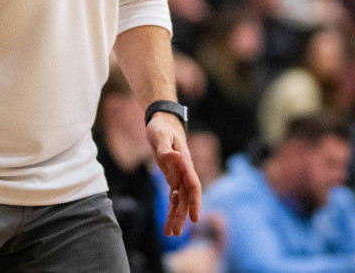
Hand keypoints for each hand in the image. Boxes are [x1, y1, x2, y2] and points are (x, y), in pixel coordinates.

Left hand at [147, 112, 201, 235]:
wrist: (163, 121)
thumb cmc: (162, 127)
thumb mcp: (160, 135)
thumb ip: (166, 148)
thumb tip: (175, 158)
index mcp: (185, 162)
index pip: (193, 185)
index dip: (194, 202)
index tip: (194, 218)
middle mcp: (184, 171)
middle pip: (186, 197)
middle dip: (182, 215)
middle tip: (176, 233)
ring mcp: (179, 175)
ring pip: (180, 199)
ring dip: (176, 216)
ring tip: (170, 233)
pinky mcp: (172, 176)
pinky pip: (173, 196)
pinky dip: (171, 209)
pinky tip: (168, 222)